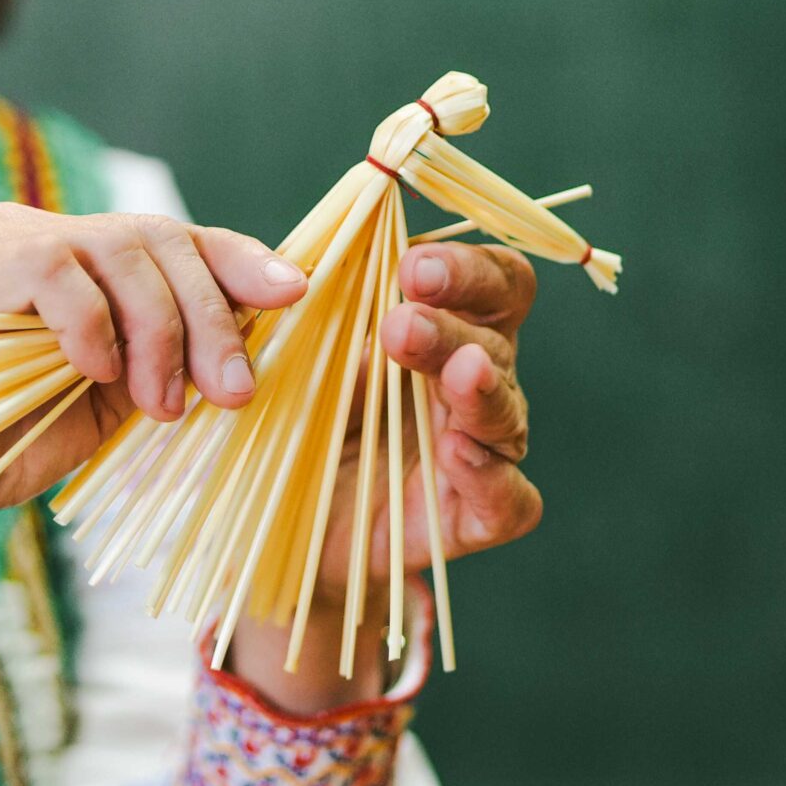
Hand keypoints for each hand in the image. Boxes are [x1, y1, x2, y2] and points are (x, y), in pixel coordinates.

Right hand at [0, 203, 307, 587]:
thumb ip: (157, 367)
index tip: (297, 295)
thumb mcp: (99, 407)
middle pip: (156, 237)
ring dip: (160, 331)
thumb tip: (248, 352)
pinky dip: (91, 325)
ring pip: (113, 248)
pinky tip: (95, 376)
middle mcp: (33, 235)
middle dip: (212, 314)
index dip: (239, 260)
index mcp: (71, 261)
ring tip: (163, 403)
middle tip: (234, 390)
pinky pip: (53, 273)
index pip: (171, 239)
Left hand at [230, 241, 543, 709]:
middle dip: (452, 325)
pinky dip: (491, 474)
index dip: (467, 267)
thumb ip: (292, 306)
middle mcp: (473, 383)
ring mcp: (478, 450)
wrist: (275, 520)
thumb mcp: (282, 351)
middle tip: (401, 323)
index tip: (412, 266)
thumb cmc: (291, 416)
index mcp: (446, 327)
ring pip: (508, 412)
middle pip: (497, 340)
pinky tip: (457, 451)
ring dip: (480, 388)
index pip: (489, 281)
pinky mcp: (471, 518)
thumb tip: (292, 273)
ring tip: (457, 373)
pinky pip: (510, 500)